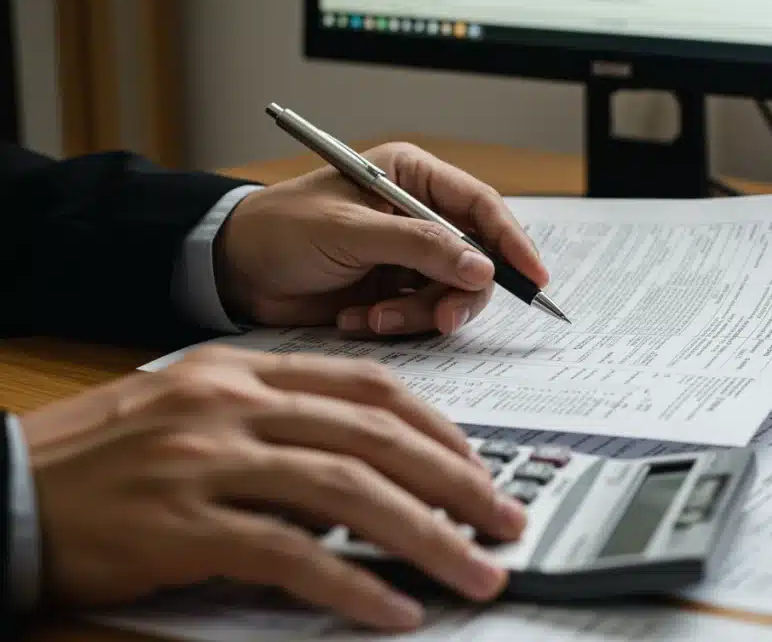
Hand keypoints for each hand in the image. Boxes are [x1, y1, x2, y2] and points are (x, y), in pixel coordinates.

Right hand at [22, 345, 525, 630]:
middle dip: (457, 481)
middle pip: (376, 436)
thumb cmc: (106, 460)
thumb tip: (364, 483)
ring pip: (348, 491)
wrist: (7, 489)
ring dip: (426, 536)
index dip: (438, 429)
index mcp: (244, 373)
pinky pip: (289, 554)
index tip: (481, 464)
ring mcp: (207, 461)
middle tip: (508, 520)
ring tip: (476, 572)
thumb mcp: (197, 418)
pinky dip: (351, 584)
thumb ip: (280, 433)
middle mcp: (234, 405)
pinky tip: (393, 611)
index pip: (370, 387)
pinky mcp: (182, 525)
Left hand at [216, 142, 549, 336]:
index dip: (512, 241)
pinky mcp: (392, 292)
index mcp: (412, 177)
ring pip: (450, 294)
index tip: (533, 276)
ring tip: (371, 318)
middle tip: (441, 319)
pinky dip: (394, 325)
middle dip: (457, 293)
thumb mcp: (350, 231)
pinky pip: (420, 316)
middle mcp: (417, 215)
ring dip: (417, 314)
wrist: (231, 272)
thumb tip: (481, 267)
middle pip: (475, 259)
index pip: (481, 206)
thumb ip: (418, 247)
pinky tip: (355, 317)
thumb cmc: (279, 229)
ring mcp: (406, 257)